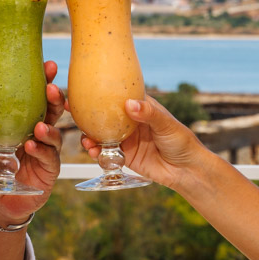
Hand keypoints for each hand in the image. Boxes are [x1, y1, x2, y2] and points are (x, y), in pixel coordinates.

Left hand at [0, 60, 64, 224]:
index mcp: (24, 124)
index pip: (37, 99)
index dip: (44, 82)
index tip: (48, 65)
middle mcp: (38, 135)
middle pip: (52, 112)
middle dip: (55, 98)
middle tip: (51, 87)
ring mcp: (46, 153)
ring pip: (55, 134)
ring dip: (50, 127)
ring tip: (40, 124)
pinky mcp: (49, 171)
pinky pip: (49, 157)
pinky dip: (41, 150)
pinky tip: (33, 145)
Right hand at [82, 95, 209, 190]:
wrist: (186, 170)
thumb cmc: (182, 142)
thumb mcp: (166, 124)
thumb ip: (148, 114)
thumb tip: (129, 104)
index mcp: (139, 107)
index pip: (116, 96)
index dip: (98, 92)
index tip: (81, 89)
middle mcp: (129, 121)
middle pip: (103, 116)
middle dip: (86, 114)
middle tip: (71, 112)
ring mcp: (125, 139)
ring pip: (101, 134)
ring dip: (89, 136)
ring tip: (86, 140)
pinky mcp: (124, 156)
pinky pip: (105, 152)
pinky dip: (96, 152)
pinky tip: (93, 152)